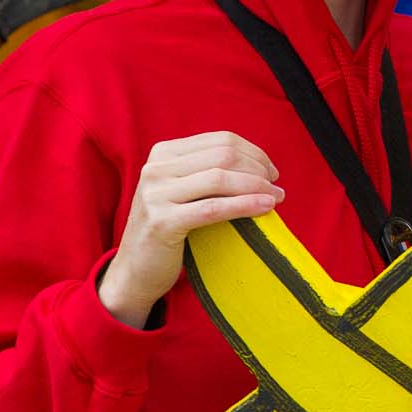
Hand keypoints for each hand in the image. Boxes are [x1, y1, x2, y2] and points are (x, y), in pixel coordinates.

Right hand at [99, 133, 282, 327]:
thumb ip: (210, 170)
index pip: (221, 141)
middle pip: (224, 156)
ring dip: (257, 186)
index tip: (271, 171)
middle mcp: (155, 169)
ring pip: (221, 179)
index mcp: (163, 153)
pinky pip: (214, 208)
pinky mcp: (161, 222)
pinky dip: (245, 205)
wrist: (135, 271)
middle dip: (258, 169)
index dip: (254, 153)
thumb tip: (263, 165)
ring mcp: (155, 194)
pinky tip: (265, 207)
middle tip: (276, 186)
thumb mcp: (184, 190)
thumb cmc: (170, 227)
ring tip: (277, 198)